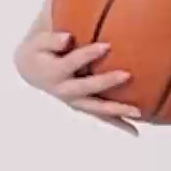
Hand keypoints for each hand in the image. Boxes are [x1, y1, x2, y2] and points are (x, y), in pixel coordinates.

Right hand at [12, 28, 143, 138]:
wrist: (32, 70)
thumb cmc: (40, 50)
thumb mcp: (39, 41)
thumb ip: (51, 39)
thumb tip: (67, 38)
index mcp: (54, 73)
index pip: (72, 63)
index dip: (88, 55)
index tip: (107, 45)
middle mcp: (64, 90)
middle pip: (87, 88)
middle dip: (106, 82)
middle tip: (127, 75)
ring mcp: (74, 101)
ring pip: (96, 108)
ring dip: (116, 110)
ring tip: (138, 112)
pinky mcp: (83, 106)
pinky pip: (101, 116)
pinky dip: (118, 123)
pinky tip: (135, 132)